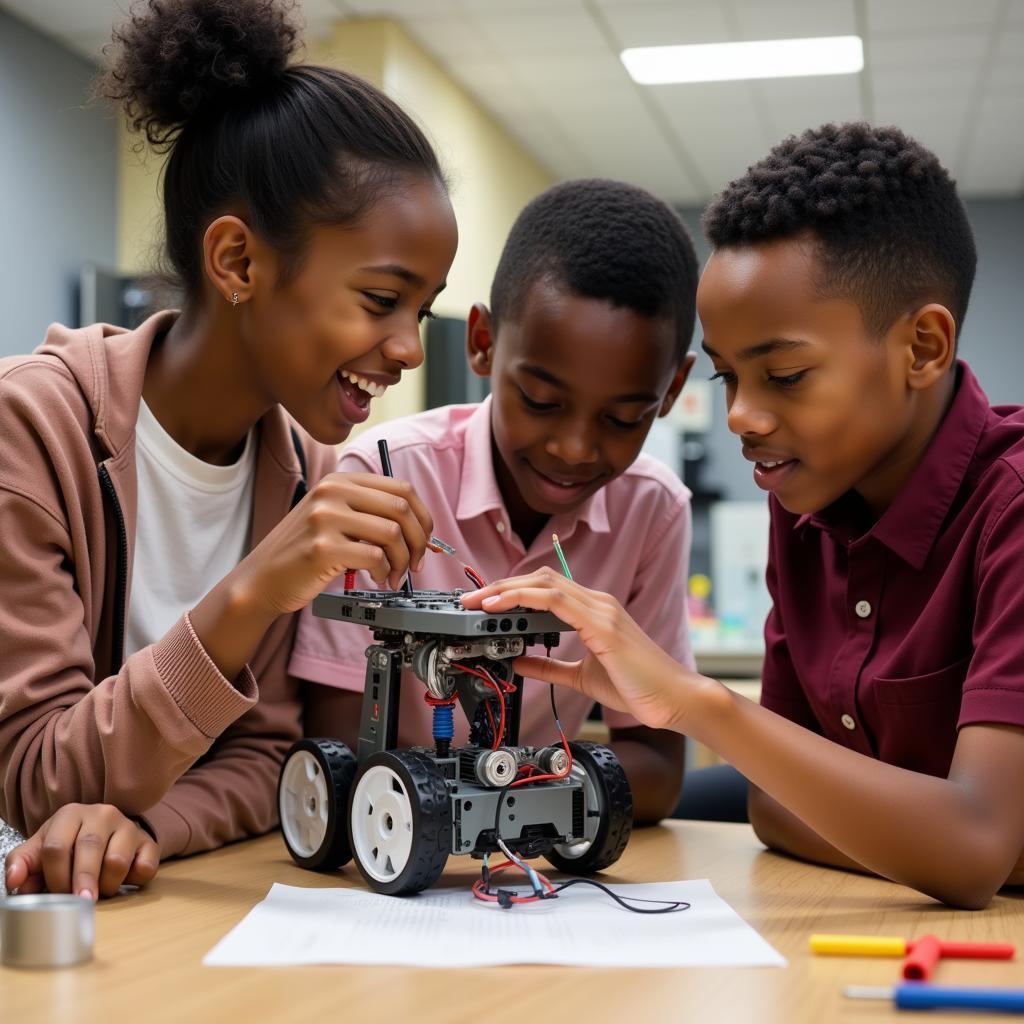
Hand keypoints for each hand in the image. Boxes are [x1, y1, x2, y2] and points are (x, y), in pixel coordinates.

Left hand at [4, 804, 159, 900]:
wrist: (109, 835)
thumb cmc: (70, 846)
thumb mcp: (41, 850)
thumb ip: (22, 863)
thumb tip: (14, 881)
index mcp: (70, 814)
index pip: (56, 847)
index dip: (54, 876)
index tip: (58, 894)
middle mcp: (102, 813)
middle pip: (89, 848)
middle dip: (82, 882)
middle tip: (82, 902)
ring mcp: (128, 825)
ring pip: (117, 860)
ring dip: (107, 884)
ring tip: (102, 888)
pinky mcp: (149, 841)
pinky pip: (145, 866)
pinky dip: (134, 880)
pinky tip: (125, 879)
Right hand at [234, 472, 432, 617]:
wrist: (261, 579)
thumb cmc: (303, 553)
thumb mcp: (333, 517)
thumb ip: (369, 512)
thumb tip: (421, 528)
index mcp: (339, 481)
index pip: (401, 489)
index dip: (423, 517)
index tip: (424, 539)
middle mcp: (331, 492)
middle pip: (402, 508)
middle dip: (418, 541)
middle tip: (415, 563)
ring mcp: (325, 518)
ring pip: (392, 533)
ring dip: (401, 561)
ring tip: (393, 575)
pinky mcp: (323, 547)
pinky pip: (375, 557)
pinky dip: (384, 572)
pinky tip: (376, 579)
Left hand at [461, 567, 709, 731]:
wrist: (676, 700)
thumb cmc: (639, 687)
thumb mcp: (581, 676)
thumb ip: (550, 667)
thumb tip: (519, 661)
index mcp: (594, 611)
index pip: (545, 588)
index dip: (512, 589)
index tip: (483, 603)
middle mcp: (597, 603)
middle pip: (540, 579)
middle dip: (500, 585)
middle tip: (469, 599)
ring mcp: (602, 610)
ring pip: (545, 584)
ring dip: (506, 590)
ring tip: (478, 601)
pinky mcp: (604, 625)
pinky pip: (558, 602)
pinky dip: (525, 600)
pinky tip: (502, 608)